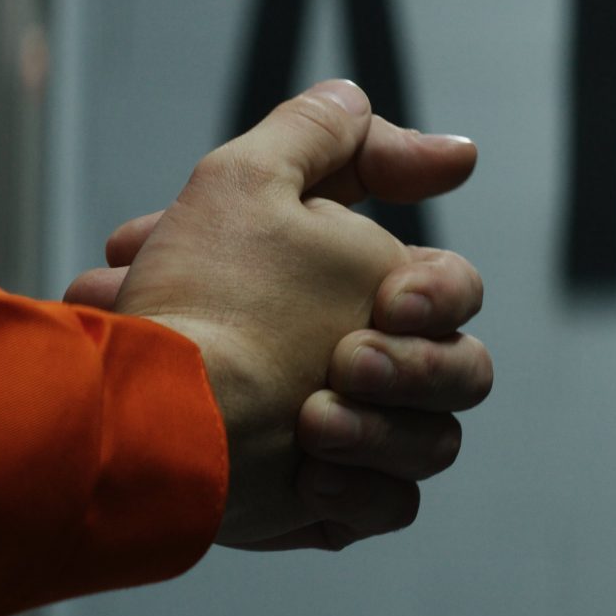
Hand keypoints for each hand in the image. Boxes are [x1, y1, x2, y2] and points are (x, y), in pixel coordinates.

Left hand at [68, 87, 493, 550]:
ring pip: (435, 441)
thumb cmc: (203, 295)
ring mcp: (352, 439)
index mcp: (356, 289)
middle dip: (413, 367)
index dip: (443, 290)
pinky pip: (393, 507)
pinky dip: (360, 492)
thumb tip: (376, 108)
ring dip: (381, 429)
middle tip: (345, 362)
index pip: (451, 287)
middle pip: (462, 370)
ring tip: (313, 423)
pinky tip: (310, 477)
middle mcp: (362, 362)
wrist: (152, 415)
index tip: (396, 297)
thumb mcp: (247, 180)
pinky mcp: (329, 505)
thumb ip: (317, 132)